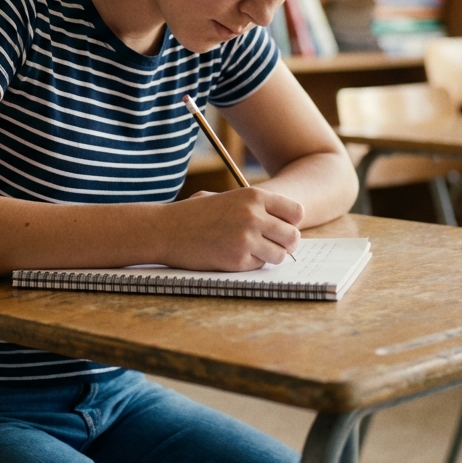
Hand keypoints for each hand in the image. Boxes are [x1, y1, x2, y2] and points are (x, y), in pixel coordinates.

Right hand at [157, 188, 303, 271]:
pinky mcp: (237, 260)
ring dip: (269, 256)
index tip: (280, 227)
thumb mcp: (226, 198)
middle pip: (293, 237)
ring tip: (251, 250)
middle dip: (285, 243)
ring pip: (280, 255)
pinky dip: (250, 264)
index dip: (291, 222)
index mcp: (253, 196)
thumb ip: (253, 206)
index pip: (296, 212)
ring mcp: (246, 239)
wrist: (165, 230)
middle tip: (271, 244)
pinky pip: (259, 266)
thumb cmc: (194, 213)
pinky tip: (232, 255)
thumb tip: (282, 223)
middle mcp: (254, 216)